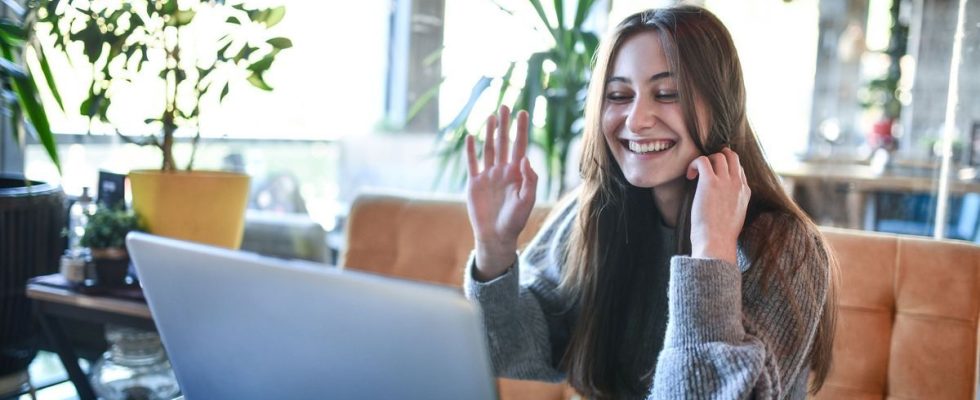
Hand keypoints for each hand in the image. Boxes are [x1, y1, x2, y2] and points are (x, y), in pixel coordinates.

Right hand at [466, 105, 537, 279]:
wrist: (496, 236)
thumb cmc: (515, 221)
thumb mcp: (527, 201)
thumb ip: (529, 180)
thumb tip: (525, 159)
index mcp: (517, 174)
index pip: (520, 146)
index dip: (521, 130)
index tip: (524, 113)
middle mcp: (503, 171)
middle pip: (504, 143)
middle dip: (504, 125)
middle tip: (505, 106)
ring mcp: (488, 176)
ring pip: (489, 149)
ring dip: (489, 132)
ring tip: (491, 116)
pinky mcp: (475, 183)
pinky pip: (472, 163)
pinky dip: (471, 150)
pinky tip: (471, 136)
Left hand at [685, 147, 750, 264]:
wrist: (716, 243)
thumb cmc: (720, 236)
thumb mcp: (735, 217)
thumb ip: (733, 205)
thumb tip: (721, 202)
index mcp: (745, 192)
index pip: (739, 170)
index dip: (726, 169)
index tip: (714, 177)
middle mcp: (737, 184)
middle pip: (733, 157)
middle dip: (718, 157)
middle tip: (705, 167)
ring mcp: (726, 182)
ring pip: (719, 155)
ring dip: (706, 160)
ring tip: (696, 174)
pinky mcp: (711, 182)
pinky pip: (703, 160)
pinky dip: (694, 163)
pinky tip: (689, 176)